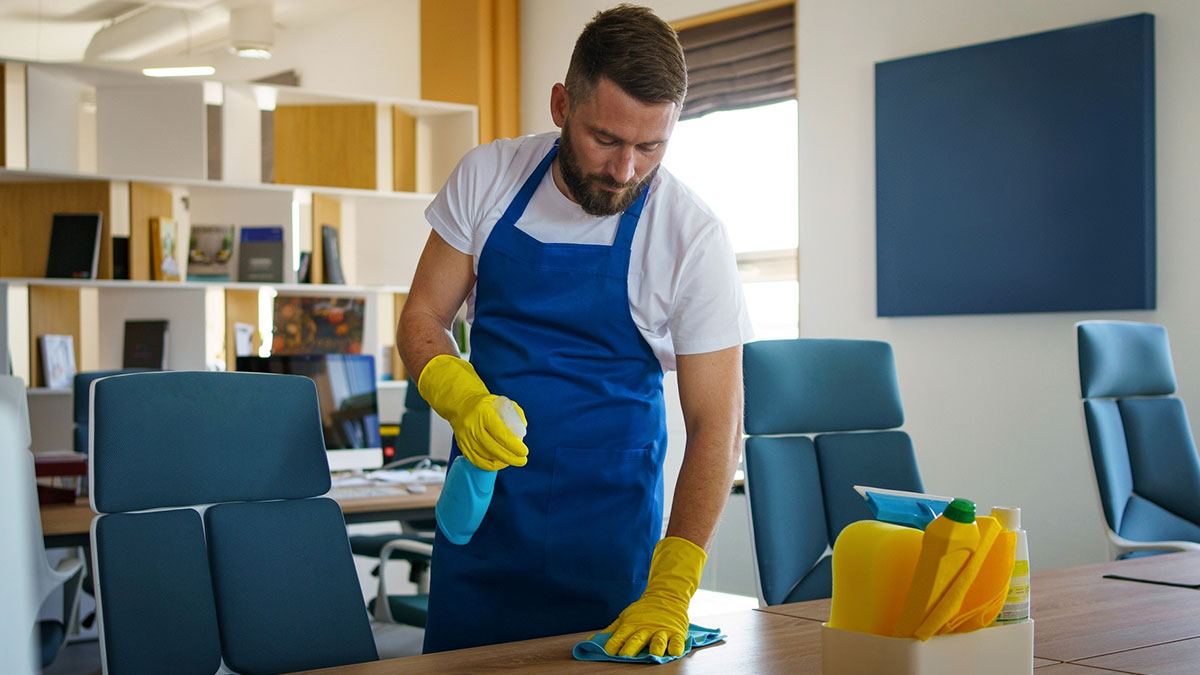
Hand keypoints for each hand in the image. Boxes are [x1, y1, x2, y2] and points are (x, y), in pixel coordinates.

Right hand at [417, 354, 527, 470]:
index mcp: (484, 412)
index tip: (524, 452)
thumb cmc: (485, 405)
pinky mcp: (462, 446)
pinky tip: (500, 463)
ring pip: (486, 457)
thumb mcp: (501, 402)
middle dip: (511, 457)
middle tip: (522, 460)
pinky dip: (490, 465)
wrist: (461, 405)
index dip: (514, 446)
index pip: (501, 434)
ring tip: (513, 460)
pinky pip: (477, 461)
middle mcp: (472, 426)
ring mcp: (465, 437)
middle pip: (494, 448)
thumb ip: (515, 414)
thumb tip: (522, 432)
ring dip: (502, 462)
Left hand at [602, 537, 705, 657]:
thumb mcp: (625, 618)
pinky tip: (675, 651)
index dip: (614, 643)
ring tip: (654, 654)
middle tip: (625, 655)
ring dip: (656, 647)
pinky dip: (676, 646)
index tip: (608, 651)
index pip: (620, 635)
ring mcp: (662, 630)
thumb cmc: (643, 612)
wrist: (667, 596)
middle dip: (631, 647)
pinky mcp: (677, 633)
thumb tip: (589, 641)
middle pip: (638, 639)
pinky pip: (677, 641)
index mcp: (632, 625)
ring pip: (658, 640)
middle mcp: (646, 628)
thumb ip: (610, 631)